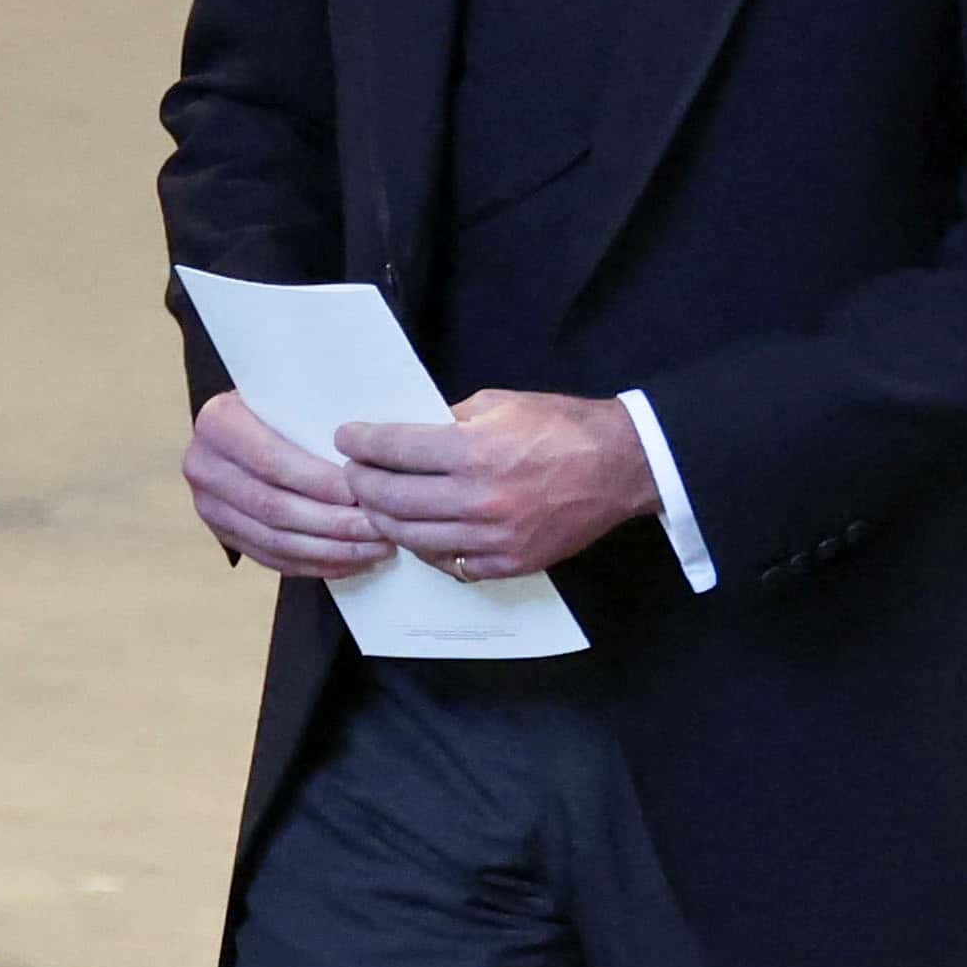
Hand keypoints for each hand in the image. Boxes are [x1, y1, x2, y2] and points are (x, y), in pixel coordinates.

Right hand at [184, 391, 387, 579]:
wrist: (244, 423)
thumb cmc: (281, 406)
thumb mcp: (290, 398)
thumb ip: (315, 420)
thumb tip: (370, 456)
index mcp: (218, 424)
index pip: (272, 462)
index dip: (319, 483)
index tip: (361, 494)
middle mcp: (204, 466)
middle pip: (274, 508)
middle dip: (333, 524)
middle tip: (379, 528)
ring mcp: (209, 506)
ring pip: (276, 541)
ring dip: (331, 550)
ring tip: (375, 550)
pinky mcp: (223, 534)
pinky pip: (272, 559)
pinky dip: (316, 564)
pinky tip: (351, 562)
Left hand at [337, 390, 655, 583]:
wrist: (620, 467)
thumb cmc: (563, 427)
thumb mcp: (501, 403)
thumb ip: (450, 420)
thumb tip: (409, 434)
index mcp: (475, 451)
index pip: (395, 449)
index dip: (361, 442)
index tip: (346, 438)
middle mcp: (478, 499)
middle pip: (392, 499)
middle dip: (361, 484)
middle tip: (353, 473)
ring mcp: (492, 537)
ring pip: (412, 537)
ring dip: (384, 520)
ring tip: (376, 504)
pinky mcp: (506, 563)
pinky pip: (448, 563)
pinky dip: (425, 548)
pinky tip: (417, 531)